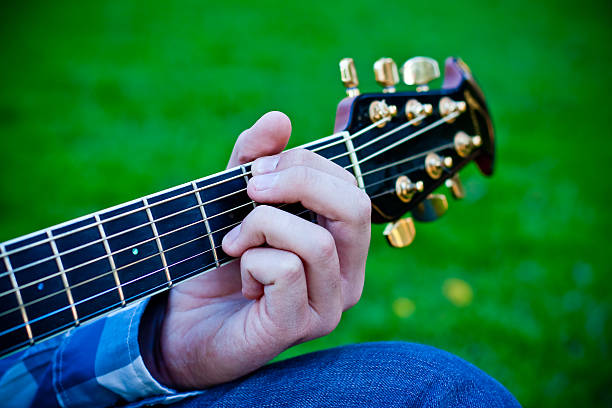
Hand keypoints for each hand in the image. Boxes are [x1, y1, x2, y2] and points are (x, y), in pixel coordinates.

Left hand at [152, 112, 370, 388]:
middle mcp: (347, 277)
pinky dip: (252, 261)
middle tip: (251, 188)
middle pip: (354, 206)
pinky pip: (287, 271)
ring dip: (262, 226)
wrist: (181, 327)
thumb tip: (280, 118)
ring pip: (318, 241)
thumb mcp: (231, 203)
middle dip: (297, 181)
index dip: (306, 164)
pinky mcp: (298, 327)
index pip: (351, 188)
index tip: (257, 169)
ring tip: (232, 244)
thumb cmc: (215, 266)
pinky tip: (240, 280)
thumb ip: (254, 162)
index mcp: (340, 246)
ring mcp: (327, 306)